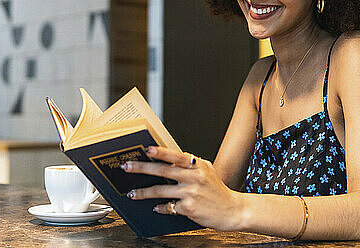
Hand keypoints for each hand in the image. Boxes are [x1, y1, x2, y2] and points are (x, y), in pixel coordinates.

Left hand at [121, 146, 243, 230]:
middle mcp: (194, 177)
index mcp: (198, 165)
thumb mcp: (207, 171)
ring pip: (160, 191)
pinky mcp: (189, 208)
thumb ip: (189, 165)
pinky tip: (155, 208)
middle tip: (127, 167)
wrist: (233, 210)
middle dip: (141, 168)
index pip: (176, 155)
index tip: (146, 149)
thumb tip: (167, 161)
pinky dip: (160, 207)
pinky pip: (168, 207)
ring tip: (132, 193)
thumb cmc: (217, 190)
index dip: (160, 152)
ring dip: (143, 192)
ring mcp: (191, 193)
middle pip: (163, 171)